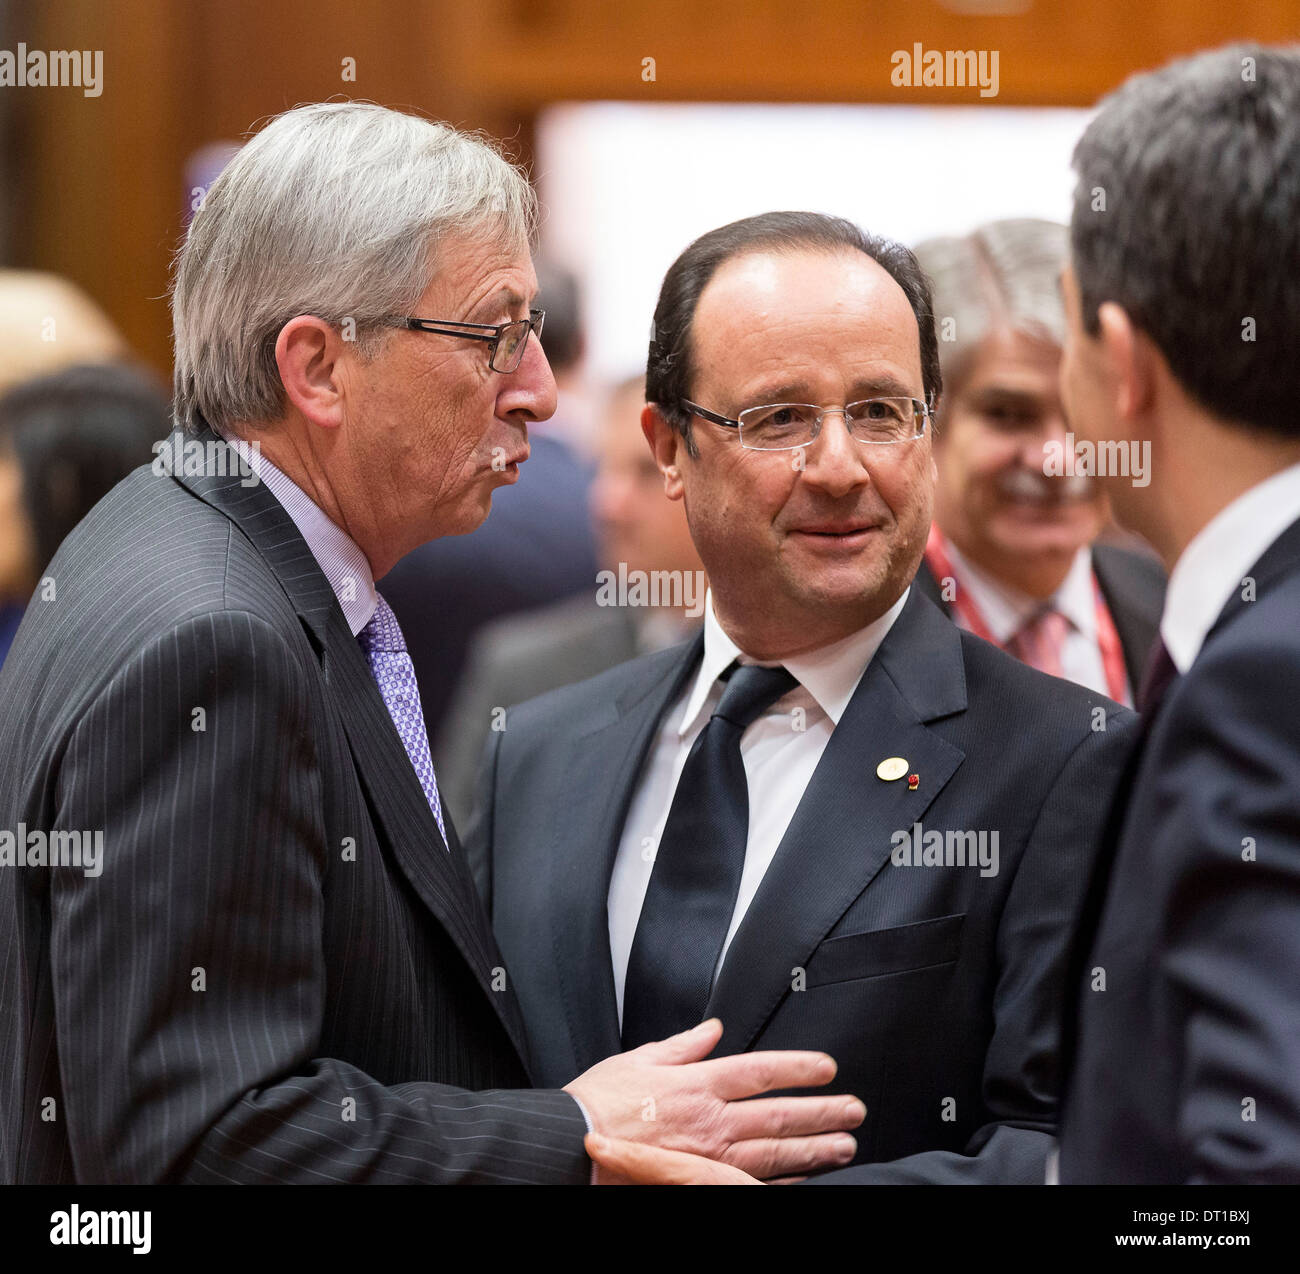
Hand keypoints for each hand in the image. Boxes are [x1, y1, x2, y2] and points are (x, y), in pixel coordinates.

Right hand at [564, 1018, 863, 1179]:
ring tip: (845, 1145)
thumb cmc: (596, 1106)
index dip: (798, 1069)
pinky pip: (751, 1183)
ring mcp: (709, 1158)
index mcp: (696, 1084)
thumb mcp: (636, 1060)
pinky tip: (803, 1176)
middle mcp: (709, 1121)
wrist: (569, 1150)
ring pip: (774, 1152)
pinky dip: (781, 1179)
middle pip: (778, 1115)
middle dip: (822, 1112)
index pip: (760, 1072)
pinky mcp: (699, 1183)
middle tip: (854, 1109)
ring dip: (814, 1148)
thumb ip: (682, 1046)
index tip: (826, 1068)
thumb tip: (712, 1030)